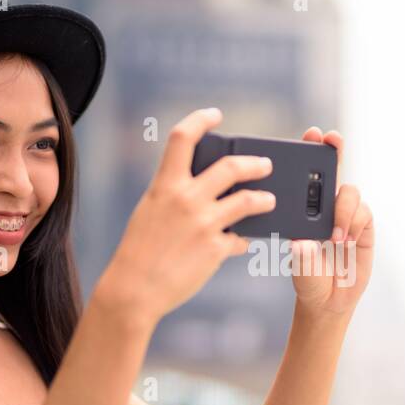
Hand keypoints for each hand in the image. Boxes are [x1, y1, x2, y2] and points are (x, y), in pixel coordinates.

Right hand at [95, 108, 276, 326]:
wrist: (134, 290)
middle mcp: (186, 199)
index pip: (183, 138)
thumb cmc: (139, 251)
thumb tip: (202, 187)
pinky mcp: (216, 249)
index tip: (215, 114)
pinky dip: (242, 240)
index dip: (201, 120)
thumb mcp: (151, 211)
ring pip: (247, 200)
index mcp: (165, 185)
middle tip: (265, 165)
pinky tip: (242, 243)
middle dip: (253, 163)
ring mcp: (204, 223)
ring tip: (269, 200)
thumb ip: (174, 194)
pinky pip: (240, 239)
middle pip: (231, 166)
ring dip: (263, 199)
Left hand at [289, 127, 372, 319]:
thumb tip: (304, 243)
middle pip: (334, 168)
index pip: (306, 174)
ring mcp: (346, 214)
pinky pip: (364, 212)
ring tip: (336, 238)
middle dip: (335, 149)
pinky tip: (347, 241)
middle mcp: (325, 205)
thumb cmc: (308, 280)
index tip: (313, 134)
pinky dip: (355, 223)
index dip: (311, 150)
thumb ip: (303, 257)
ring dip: (343, 209)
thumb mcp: (299, 268)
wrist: (330, 302)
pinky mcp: (364, 226)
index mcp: (303, 208)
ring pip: (350, 192)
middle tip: (332, 138)